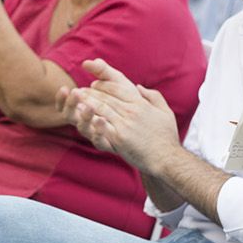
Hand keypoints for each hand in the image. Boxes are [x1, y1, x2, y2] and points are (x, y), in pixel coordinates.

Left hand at [60, 58, 181, 173]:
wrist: (167, 158)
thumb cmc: (166, 137)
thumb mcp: (165, 112)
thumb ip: (153, 96)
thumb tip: (139, 87)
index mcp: (141, 103)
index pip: (119, 86)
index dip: (104, 83)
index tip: (94, 84)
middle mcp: (132, 110)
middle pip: (107, 96)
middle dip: (91, 91)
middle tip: (79, 90)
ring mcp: (124, 124)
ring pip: (101, 108)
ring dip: (86, 101)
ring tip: (75, 98)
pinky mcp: (119, 137)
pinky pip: (101, 125)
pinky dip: (90, 118)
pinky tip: (81, 115)